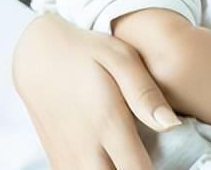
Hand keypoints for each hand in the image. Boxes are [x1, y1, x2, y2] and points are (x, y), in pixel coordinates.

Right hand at [12, 13, 180, 169]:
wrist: (37, 55)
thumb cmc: (87, 52)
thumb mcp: (121, 59)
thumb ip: (145, 93)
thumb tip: (171, 125)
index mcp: (107, 123)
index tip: (173, 165)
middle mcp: (85, 147)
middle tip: (145, 161)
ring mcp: (68, 156)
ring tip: (129, 162)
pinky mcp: (56, 158)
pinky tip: (109, 162)